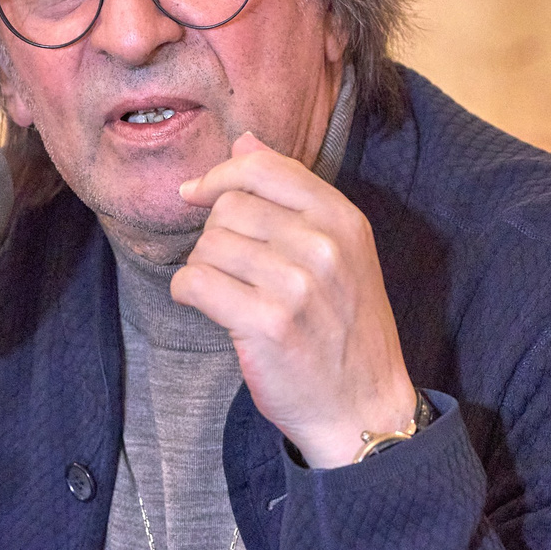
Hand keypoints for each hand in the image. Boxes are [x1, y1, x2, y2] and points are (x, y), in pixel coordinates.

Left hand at [171, 132, 415, 467]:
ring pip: (208, 245)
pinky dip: (188, 294)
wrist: (362, 408)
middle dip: (214, 235)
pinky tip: (210, 308)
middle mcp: (324, 245)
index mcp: (344, 220)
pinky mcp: (268, 324)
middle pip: (229, 207)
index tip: (197, 194)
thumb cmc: (345, 331)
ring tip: (227, 294)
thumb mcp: (340, 253)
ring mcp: (297, 285)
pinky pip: (195, 284)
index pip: (264, 167)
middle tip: (230, 269)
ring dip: (203, 268)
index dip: (221, 176)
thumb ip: (294, 196)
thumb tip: (243, 141)